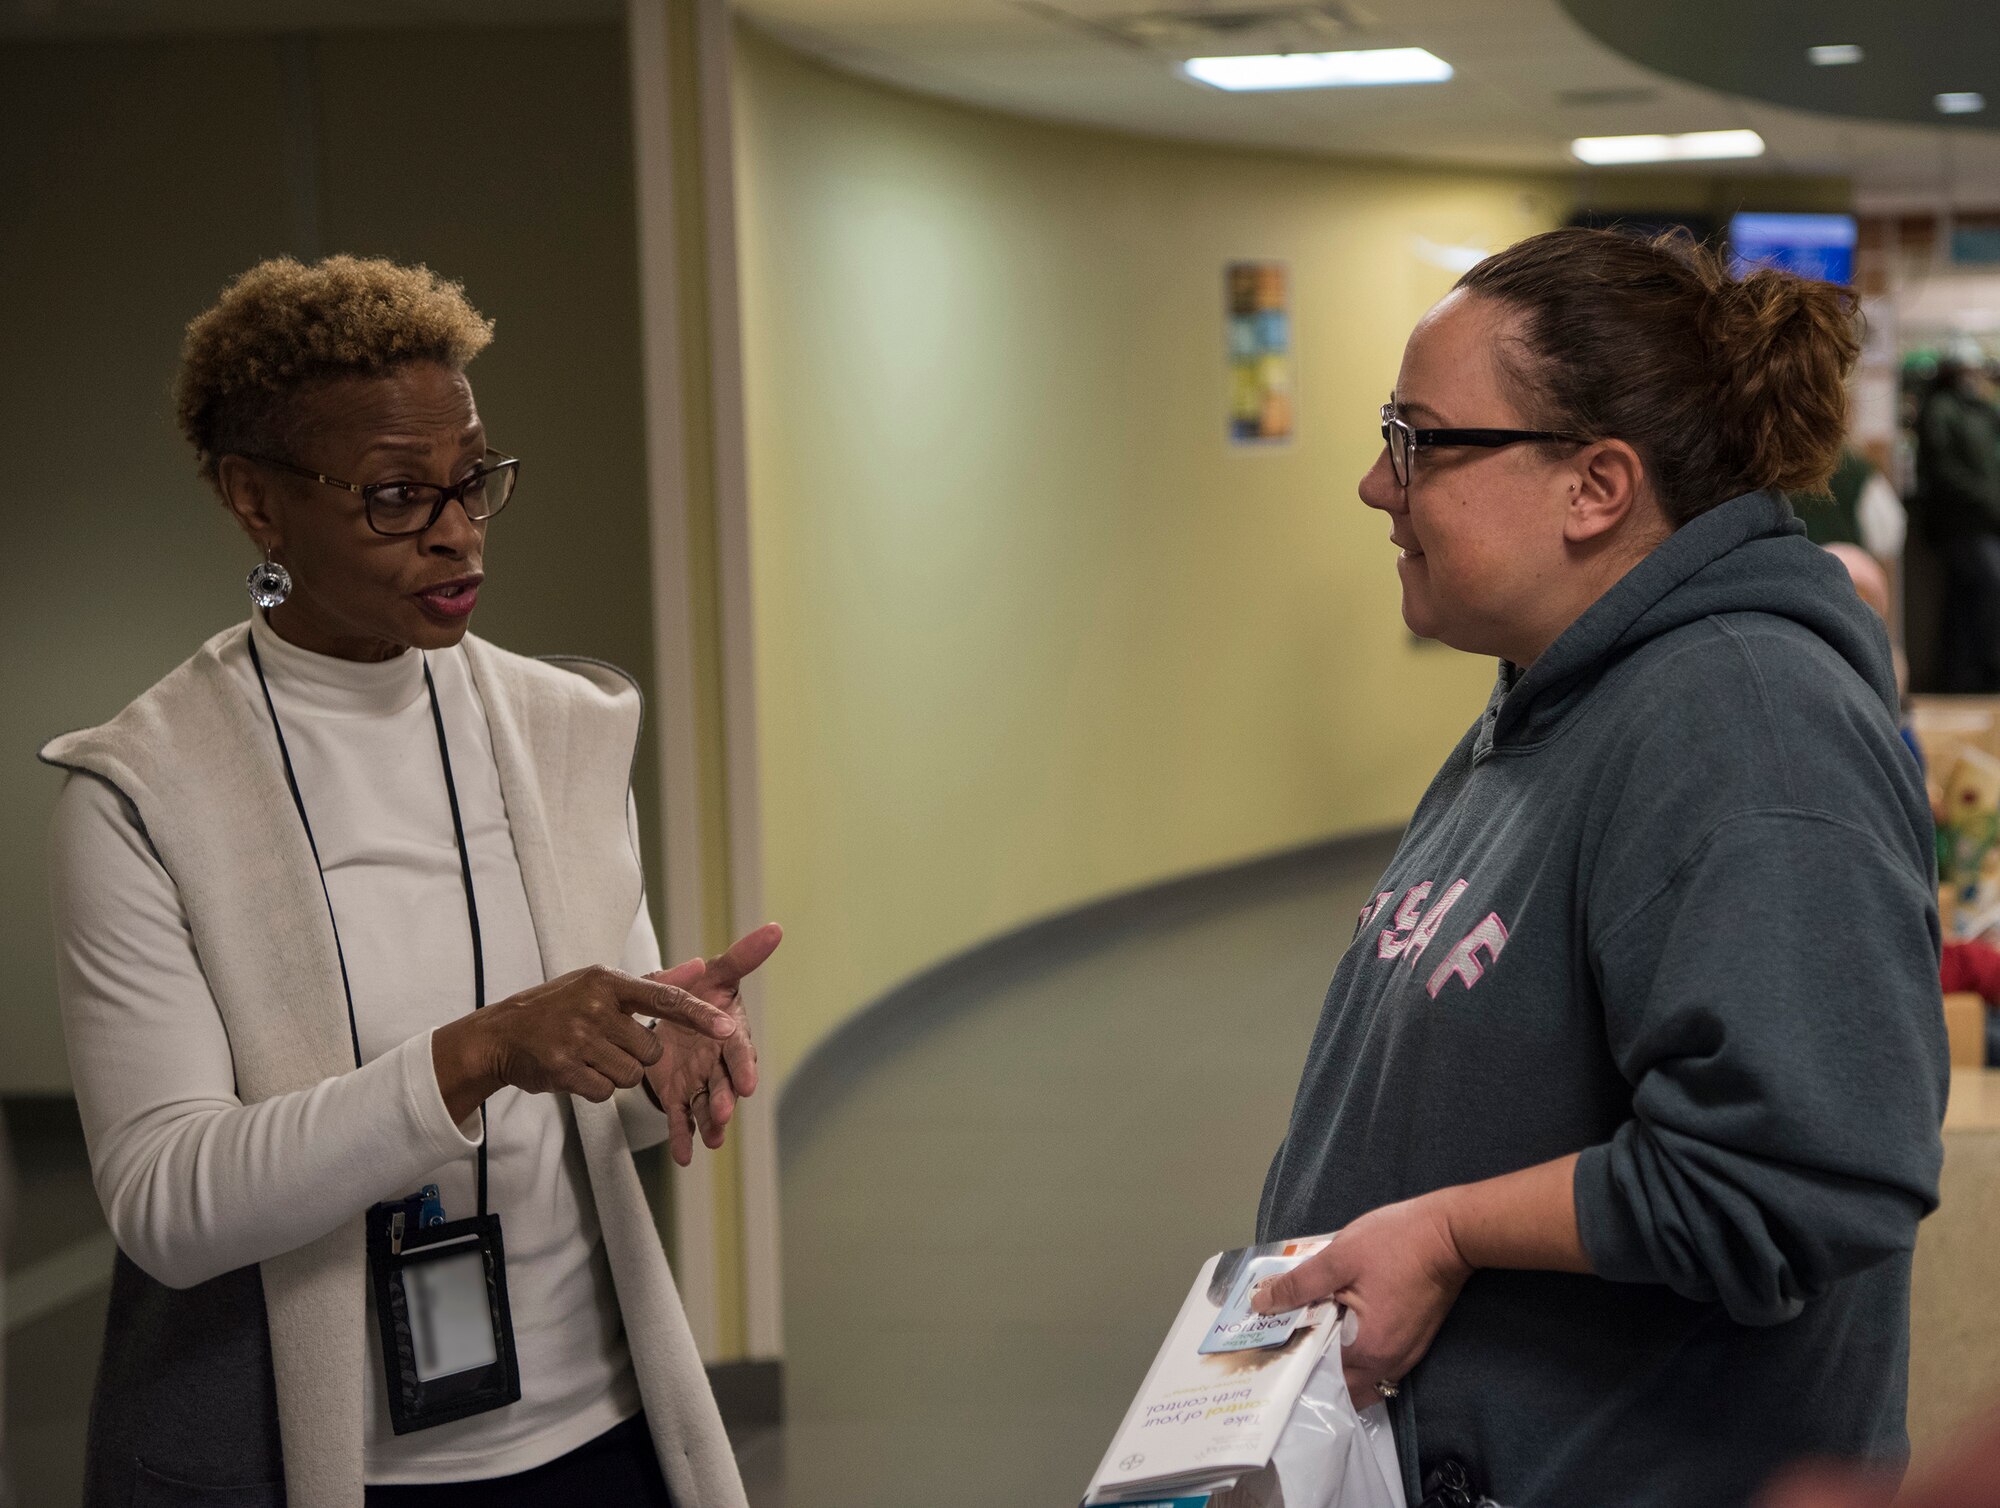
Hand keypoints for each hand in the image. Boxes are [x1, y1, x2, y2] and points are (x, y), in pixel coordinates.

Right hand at [432, 965, 734, 1122]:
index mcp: (608, 981)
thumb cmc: (560, 1007)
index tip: (727, 1029)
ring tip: (589, 1056)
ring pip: (631, 1075)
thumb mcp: (602, 985)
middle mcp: (595, 1007)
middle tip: (606, 1044)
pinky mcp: (564, 1068)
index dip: (699, 1015)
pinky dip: (595, 1088)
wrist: (501, 1035)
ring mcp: (578, 1038)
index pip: (665, 998)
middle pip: (650, 1051)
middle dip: (636, 1056)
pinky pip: (605, 1092)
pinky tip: (576, 1071)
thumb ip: (653, 983)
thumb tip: (699, 966)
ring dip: (615, 1074)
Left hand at [642, 923, 781, 1165]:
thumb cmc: (701, 991)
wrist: (671, 1013)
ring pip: (705, 1104)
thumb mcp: (716, 972)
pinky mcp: (679, 1095)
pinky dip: (683, 1139)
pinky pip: (681, 1119)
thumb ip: (743, 956)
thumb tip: (776, 928)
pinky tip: (683, 1158)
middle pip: (723, 1082)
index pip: (738, 1049)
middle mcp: (719, 1061)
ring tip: (711, 1141)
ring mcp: (700, 1081)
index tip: (747, 1083)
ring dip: (708, 1123)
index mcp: (728, 1032)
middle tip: (723, 1114)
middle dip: (724, 1098)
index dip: (742, 1065)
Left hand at [1252, 1193, 1471, 1409]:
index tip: (1270, 1341)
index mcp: (1367, 1348)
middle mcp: (1388, 1364)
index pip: (1318, 1373)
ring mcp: (1404, 1357)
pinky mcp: (1414, 1344)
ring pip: (1359, 1378)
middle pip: (1339, 1384)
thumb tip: (1261, 1302)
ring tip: (1310, 1332)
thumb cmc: (1396, 1242)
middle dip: (1312, 1366)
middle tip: (1285, 1338)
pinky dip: (1355, 1355)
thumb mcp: (1338, 1257)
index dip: (1292, 1359)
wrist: (1450, 1233)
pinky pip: (1377, 1365)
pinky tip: (1340, 1326)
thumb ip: (1298, 1284)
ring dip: (1334, 1363)